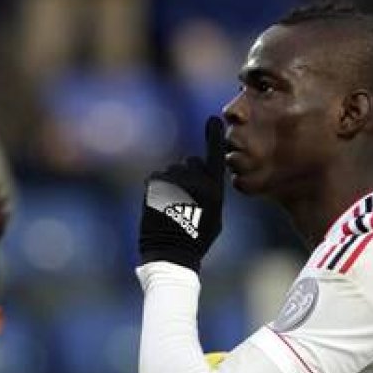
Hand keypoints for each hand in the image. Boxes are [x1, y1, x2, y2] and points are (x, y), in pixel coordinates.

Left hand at [138, 116, 226, 271]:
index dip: (214, 136)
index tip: (213, 119)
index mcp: (215, 189)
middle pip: (191, 162)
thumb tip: (202, 175)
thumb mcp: (214, 217)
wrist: (170, 252)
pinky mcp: (156, 184)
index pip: (215, 156)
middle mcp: (196, 181)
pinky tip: (159, 206)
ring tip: (171, 207)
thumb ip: (210, 192)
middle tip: (184, 199)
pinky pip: (156, 177)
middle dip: (188, 174)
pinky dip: (156, 188)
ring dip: (171, 183)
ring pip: (172, 171)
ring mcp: (175, 181)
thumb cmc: (196, 239)